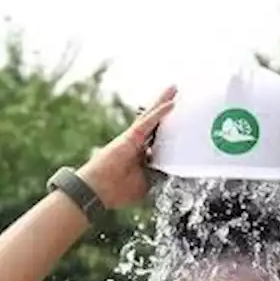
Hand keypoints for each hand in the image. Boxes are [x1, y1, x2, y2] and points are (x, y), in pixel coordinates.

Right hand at [78, 86, 176, 209]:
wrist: (98, 191)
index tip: (182, 124)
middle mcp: (138, 144)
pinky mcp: (130, 137)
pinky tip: (172, 103)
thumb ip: (158, 175)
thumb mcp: (146, 185)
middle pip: (156, 123)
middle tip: (178, 96)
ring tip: (175, 89)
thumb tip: (171, 170)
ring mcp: (134, 139)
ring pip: (152, 117)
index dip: (169, 132)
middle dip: (166, 110)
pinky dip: (160, 113)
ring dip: (163, 102)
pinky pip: (148, 122)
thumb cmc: (117, 191)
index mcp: (141, 156)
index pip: (158, 141)